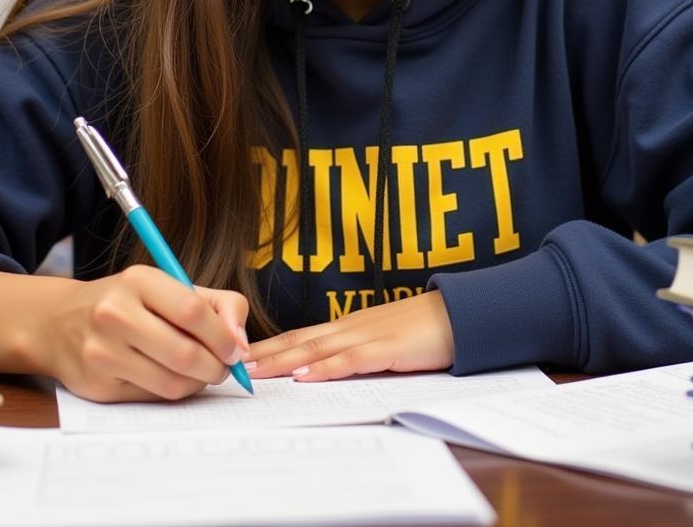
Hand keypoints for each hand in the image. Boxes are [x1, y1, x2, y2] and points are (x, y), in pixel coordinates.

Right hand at [29, 265, 249, 402]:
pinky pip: (152, 398)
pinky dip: (173, 392)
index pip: (192, 311)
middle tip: (225, 367)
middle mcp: (114, 314)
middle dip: (217, 367)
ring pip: (172, 382)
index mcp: (137, 280)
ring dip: (199, 383)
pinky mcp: (97, 386)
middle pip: (185, 354)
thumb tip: (241, 344)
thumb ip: (218, 304)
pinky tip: (172, 377)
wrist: (59, 323)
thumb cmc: (129, 302)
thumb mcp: (170, 286)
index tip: (236, 348)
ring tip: (202, 372)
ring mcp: (102, 352)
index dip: (223, 335)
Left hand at [246, 290, 454, 381]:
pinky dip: (325, 369)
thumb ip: (357, 349)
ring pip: (316, 349)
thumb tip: (327, 367)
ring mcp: (368, 336)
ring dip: (283, 361)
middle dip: (265, 354)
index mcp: (349, 326)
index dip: (271, 346)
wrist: (460, 314)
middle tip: (233, 363)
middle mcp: (351, 327)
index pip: (301, 336)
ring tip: (255, 371)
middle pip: (300, 341)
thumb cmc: (423, 329)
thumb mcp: (383, 339)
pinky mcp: (387, 349)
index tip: (243, 355)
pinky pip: (351, 360)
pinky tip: (305, 377)